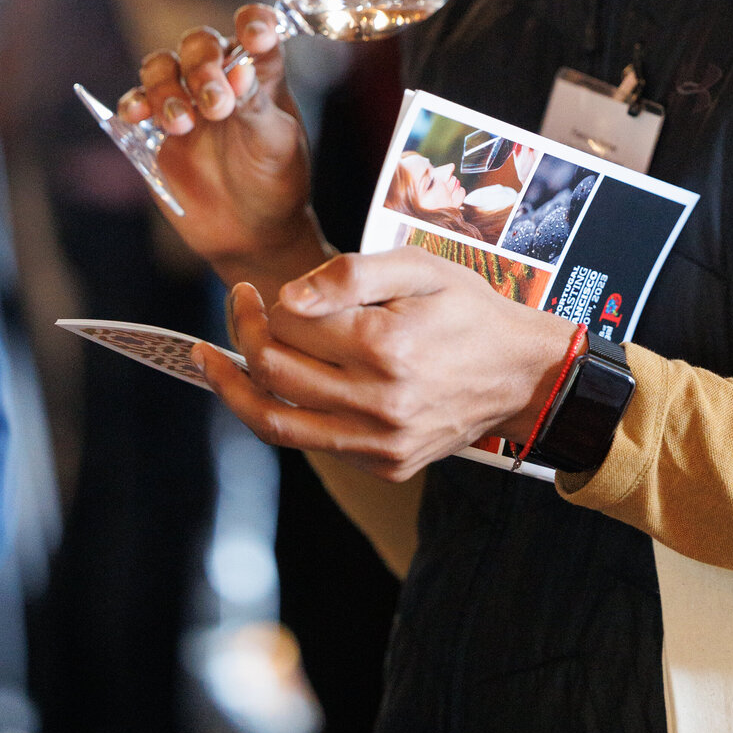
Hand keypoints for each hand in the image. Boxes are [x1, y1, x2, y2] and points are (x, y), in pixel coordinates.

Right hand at [116, 4, 327, 290]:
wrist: (251, 232)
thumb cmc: (275, 181)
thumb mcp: (276, 144)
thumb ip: (257, 105)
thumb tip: (239, 70)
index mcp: (261, 74)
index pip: (257, 29)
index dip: (253, 22)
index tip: (253, 36)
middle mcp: (222, 78)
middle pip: (200, 44)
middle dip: (202, 66)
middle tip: (215, 106)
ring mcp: (187, 101)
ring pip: (162, 67)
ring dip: (165, 88)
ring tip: (180, 125)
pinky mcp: (158, 129)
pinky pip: (135, 103)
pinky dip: (132, 104)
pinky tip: (136, 117)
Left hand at [194, 250, 576, 480]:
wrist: (523, 374)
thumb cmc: (468, 310)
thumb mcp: (420, 268)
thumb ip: (352, 273)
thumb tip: (288, 295)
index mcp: (388, 344)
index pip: (291, 324)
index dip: (265, 303)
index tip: (258, 290)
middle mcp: (381, 400)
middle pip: (275, 371)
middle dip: (244, 334)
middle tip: (238, 308)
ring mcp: (382, 441)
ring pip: (278, 421)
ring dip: (233, 389)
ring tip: (209, 360)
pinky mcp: (385, 464)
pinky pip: (314, 444)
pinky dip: (282, 415)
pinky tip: (269, 388)